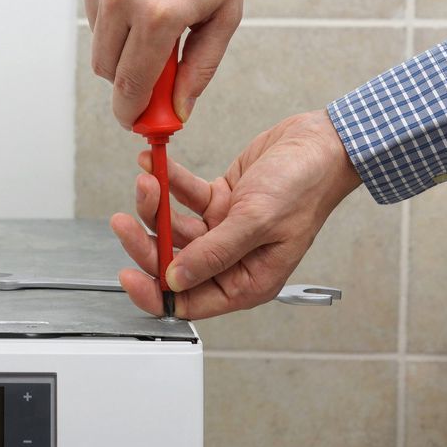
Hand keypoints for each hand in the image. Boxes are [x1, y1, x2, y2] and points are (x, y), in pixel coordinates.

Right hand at [76, 0, 253, 127]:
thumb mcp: (225, 13)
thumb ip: (199, 68)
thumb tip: (178, 109)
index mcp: (160, 14)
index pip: (129, 85)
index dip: (130, 111)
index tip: (134, 118)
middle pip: (105, 68)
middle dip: (126, 75)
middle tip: (152, 64)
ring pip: (97, 37)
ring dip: (119, 37)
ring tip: (151, 6)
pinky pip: (91, 3)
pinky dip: (111, 5)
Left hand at [111, 110, 361, 318]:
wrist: (323, 143)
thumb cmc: (306, 186)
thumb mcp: (257, 222)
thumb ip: (213, 254)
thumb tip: (175, 280)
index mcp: (247, 281)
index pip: (189, 302)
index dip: (154, 293)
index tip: (128, 275)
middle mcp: (232, 260)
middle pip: (173, 264)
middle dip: (146, 244)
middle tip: (124, 223)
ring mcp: (223, 230)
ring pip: (173, 228)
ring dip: (155, 207)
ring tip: (147, 182)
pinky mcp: (219, 202)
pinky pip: (183, 197)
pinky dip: (167, 183)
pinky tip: (151, 166)